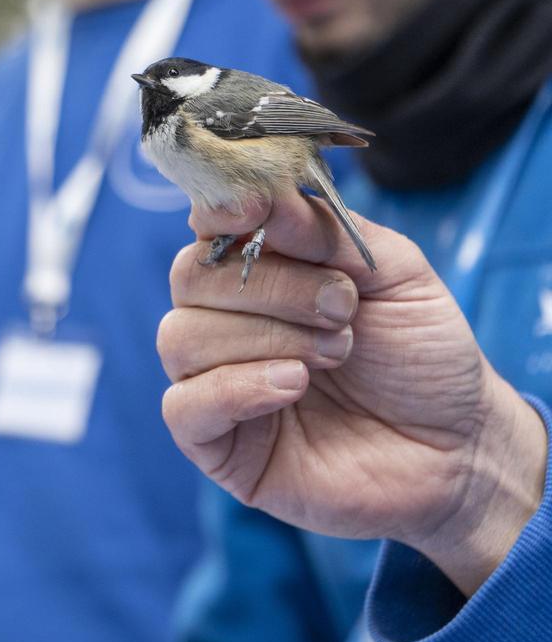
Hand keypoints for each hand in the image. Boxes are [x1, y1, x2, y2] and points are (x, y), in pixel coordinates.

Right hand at [158, 191, 546, 594]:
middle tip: (342, 307)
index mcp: (257, 271)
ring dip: (265, 338)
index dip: (224, 213)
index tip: (257, 210)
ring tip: (334, 353)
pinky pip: (184, 406)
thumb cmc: (421, 356)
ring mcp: (215, 382)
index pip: (207, 227)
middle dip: (269, 287)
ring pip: (181, 338)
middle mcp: (225, 322)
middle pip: (190, 279)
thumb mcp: (392, 271)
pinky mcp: (216, 445)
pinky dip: (234, 388)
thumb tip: (251, 193)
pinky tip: (291, 386)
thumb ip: (323, 228)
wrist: (459, 447)